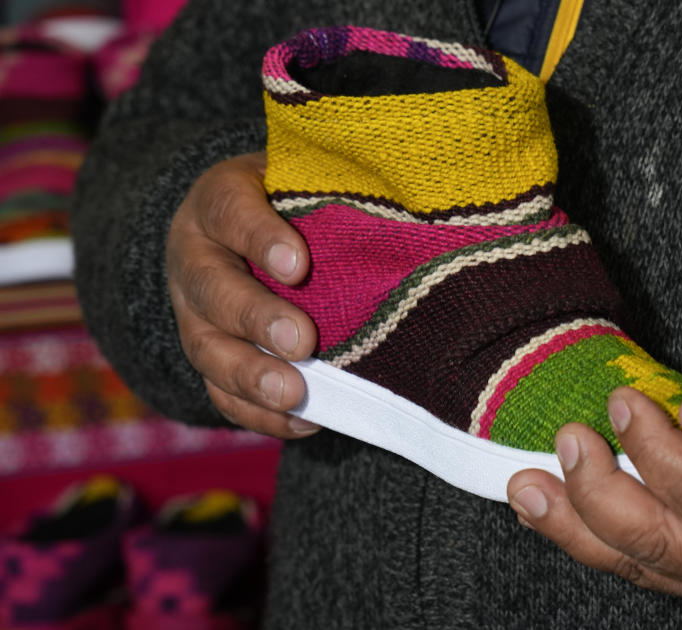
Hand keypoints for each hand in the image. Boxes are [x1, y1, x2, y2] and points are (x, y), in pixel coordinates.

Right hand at [166, 152, 319, 437]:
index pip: (230, 212)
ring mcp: (193, 313)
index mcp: (218, 203)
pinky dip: (259, 414)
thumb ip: (330, 194)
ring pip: (208, 349)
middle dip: (256, 319)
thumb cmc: (293, 204)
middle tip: (301, 341)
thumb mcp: (303, 181)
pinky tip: (302, 421)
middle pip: (211, 289)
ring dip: (251, 376)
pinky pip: (221, 392)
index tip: (299, 264)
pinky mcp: (208, 357)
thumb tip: (402, 210)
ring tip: (293, 394)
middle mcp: (195, 258)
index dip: (259, 238)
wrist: (243, 230)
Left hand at [507, 357, 681, 606]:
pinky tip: (545, 511)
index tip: (621, 400)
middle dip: (598, 491)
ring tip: (525, 488)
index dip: (653, 446)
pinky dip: (584, 540)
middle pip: (659, 542)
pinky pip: (634, 568)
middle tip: (568, 439)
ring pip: (636, 565)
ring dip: (571, 527)